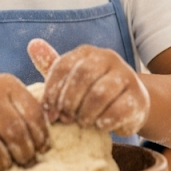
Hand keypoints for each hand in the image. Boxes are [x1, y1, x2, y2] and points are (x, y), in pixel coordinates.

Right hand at [0, 73, 49, 170]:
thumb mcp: (3, 93)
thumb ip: (24, 110)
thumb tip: (46, 145)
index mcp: (4, 84)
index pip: (33, 113)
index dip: (41, 137)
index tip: (41, 150)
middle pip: (14, 132)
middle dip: (24, 154)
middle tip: (25, 163)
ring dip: (2, 163)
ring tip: (4, 166)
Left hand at [27, 38, 149, 136]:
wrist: (129, 104)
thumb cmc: (91, 92)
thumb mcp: (71, 79)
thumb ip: (52, 65)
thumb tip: (32, 45)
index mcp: (87, 53)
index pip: (63, 66)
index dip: (53, 91)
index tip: (49, 112)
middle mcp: (108, 58)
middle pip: (82, 76)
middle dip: (69, 101)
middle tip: (65, 119)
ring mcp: (126, 76)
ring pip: (100, 93)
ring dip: (86, 112)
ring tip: (82, 123)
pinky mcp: (139, 97)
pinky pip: (119, 109)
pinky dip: (105, 120)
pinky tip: (100, 125)